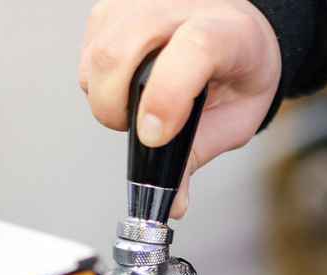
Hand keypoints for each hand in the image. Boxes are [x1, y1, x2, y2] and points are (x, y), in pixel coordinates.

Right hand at [79, 0, 281, 217]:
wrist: (239, 29)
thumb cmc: (239, 71)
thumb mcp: (234, 120)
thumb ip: (198, 155)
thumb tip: (172, 201)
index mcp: (228, 33)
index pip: (193, 50)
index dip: (166, 97)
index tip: (153, 137)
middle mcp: (183, 6)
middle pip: (121, 51)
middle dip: (114, 108)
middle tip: (138, 131)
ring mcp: (144, 1)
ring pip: (97, 54)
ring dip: (104, 97)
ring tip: (136, 105)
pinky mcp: (115, 5)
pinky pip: (87, 49)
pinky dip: (97, 80)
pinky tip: (126, 84)